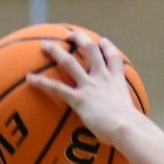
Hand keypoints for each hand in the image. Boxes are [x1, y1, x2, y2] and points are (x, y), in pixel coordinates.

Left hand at [26, 31, 141, 144]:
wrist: (127, 128)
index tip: (102, 41)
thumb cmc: (133, 128)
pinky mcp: (79, 99)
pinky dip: (42, 82)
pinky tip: (30, 79)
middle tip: (70, 35)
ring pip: (70, 62)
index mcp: (117, 81)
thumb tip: (131, 126)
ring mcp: (90, 86)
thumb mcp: (133, 115)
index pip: (113, 58)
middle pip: (91, 50)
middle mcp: (103, 78)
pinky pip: (57, 88)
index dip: (107, 46)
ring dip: (56, 51)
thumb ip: (127, 114)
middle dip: (80, 39)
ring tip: (44, 45)